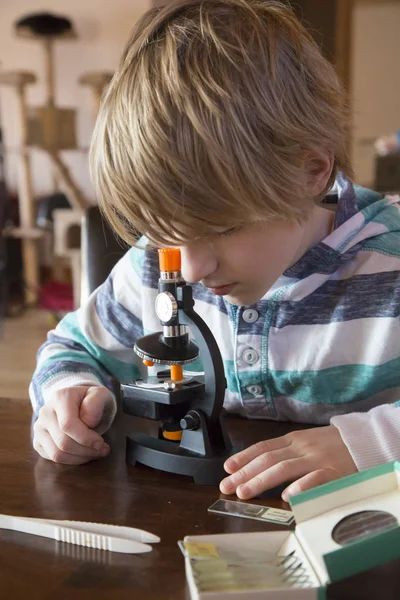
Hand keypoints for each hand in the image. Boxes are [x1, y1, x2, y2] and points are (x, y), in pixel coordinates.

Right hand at [33, 386, 114, 464]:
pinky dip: (71, 460)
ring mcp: (39, 427)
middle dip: (86, 450)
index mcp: (60, 397)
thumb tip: (88, 422)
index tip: (101, 443)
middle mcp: (45, 412)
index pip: (68, 425)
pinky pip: (52, 458)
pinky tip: (83, 453)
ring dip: (80, 458)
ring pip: (57, 454)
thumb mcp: (101, 395)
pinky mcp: (38, 441)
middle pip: (63, 442)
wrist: (81, 404)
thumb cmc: (93, 401)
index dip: (86, 438)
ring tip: (95, 452)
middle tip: (102, 450)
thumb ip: (96, 402)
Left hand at [219, 425, 356, 501]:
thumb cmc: (331, 445)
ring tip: (245, 492)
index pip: (263, 448)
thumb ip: (284, 452)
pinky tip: (287, 496)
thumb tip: (255, 465)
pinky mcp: (334, 472)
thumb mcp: (305, 443)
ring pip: (285, 468)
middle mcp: (302, 448)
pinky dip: (300, 487)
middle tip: (228, 487)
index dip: (243, 458)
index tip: (227, 469)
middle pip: (268, 459)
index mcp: (293, 440)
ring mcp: (317, 459)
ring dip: (262, 480)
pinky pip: (315, 479)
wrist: (363, 440)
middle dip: (245, 473)